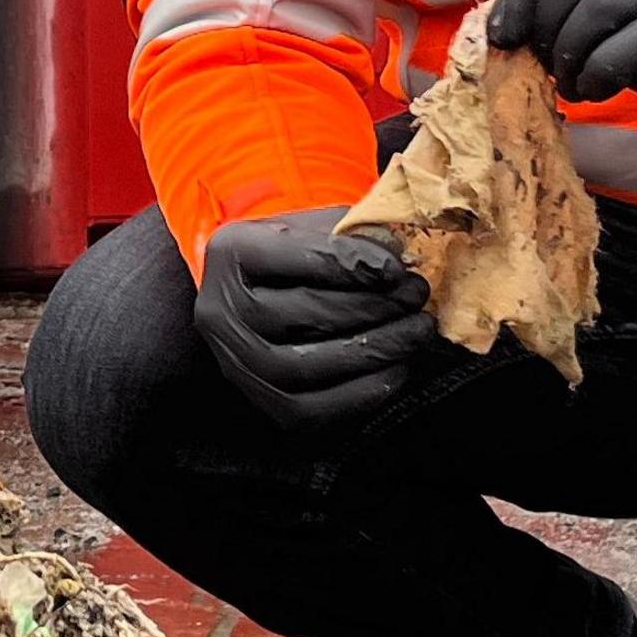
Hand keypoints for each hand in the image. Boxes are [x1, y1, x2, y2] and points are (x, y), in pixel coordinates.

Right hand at [192, 208, 447, 431]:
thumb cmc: (293, 260)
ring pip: (306, 364)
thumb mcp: (311, 229)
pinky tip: (397, 366)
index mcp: (232, 252)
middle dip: (372, 305)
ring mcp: (238, 363)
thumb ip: (348, 233)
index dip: (353, 262)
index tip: (396, 267)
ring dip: (375, 349)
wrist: (254, 303)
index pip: (296, 255)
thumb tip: (398, 250)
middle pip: (303, 312)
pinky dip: (362, 391)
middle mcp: (221, 310)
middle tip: (416, 295)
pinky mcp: (263, 403)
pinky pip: (314, 408)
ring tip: (415, 330)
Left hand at [490, 0, 636, 142]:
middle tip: (544, 67)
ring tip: (570, 84)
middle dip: (546, 28)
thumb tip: (511, 26)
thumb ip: (581, 1)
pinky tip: (595, 90)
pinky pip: (629, 44)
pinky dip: (598, 73)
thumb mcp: (631, 7)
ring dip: (570, 55)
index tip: (504, 33)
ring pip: (598, 6)